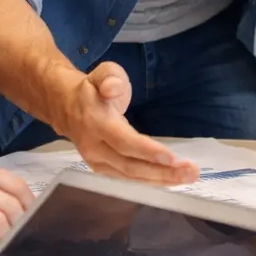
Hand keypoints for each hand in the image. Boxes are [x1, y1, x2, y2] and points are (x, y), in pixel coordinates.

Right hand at [59, 62, 198, 185]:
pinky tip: (170, 181)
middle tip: (190, 172)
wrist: (65, 105)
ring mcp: (96, 161)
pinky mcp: (101, 169)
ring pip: (130, 177)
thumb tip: (114, 89)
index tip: (172, 158)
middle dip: (162, 172)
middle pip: (130, 166)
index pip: (123, 141)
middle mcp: (94, 147)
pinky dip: (149, 182)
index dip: (147, 152)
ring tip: (187, 177)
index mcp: (95, 122)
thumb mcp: (102, 73)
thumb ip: (110, 78)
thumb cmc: (92, 88)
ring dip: (160, 180)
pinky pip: (127, 180)